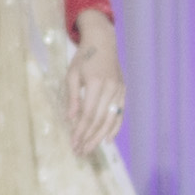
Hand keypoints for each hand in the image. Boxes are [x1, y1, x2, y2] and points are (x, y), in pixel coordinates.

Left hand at [63, 30, 125, 153]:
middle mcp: (111, 89)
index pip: (88, 114)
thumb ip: (73, 98)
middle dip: (89, 138)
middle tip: (80, 151)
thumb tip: (70, 119)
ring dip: (100, 137)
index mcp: (96, 84)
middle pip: (100, 120)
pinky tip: (107, 140)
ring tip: (90, 149)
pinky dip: (114, 128)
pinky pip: (120, 114)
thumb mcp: (72, 74)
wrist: (103, 42)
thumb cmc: (84, 58)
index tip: (73, 143)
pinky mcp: (124, 92)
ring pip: (111, 120)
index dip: (80, 131)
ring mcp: (120, 91)